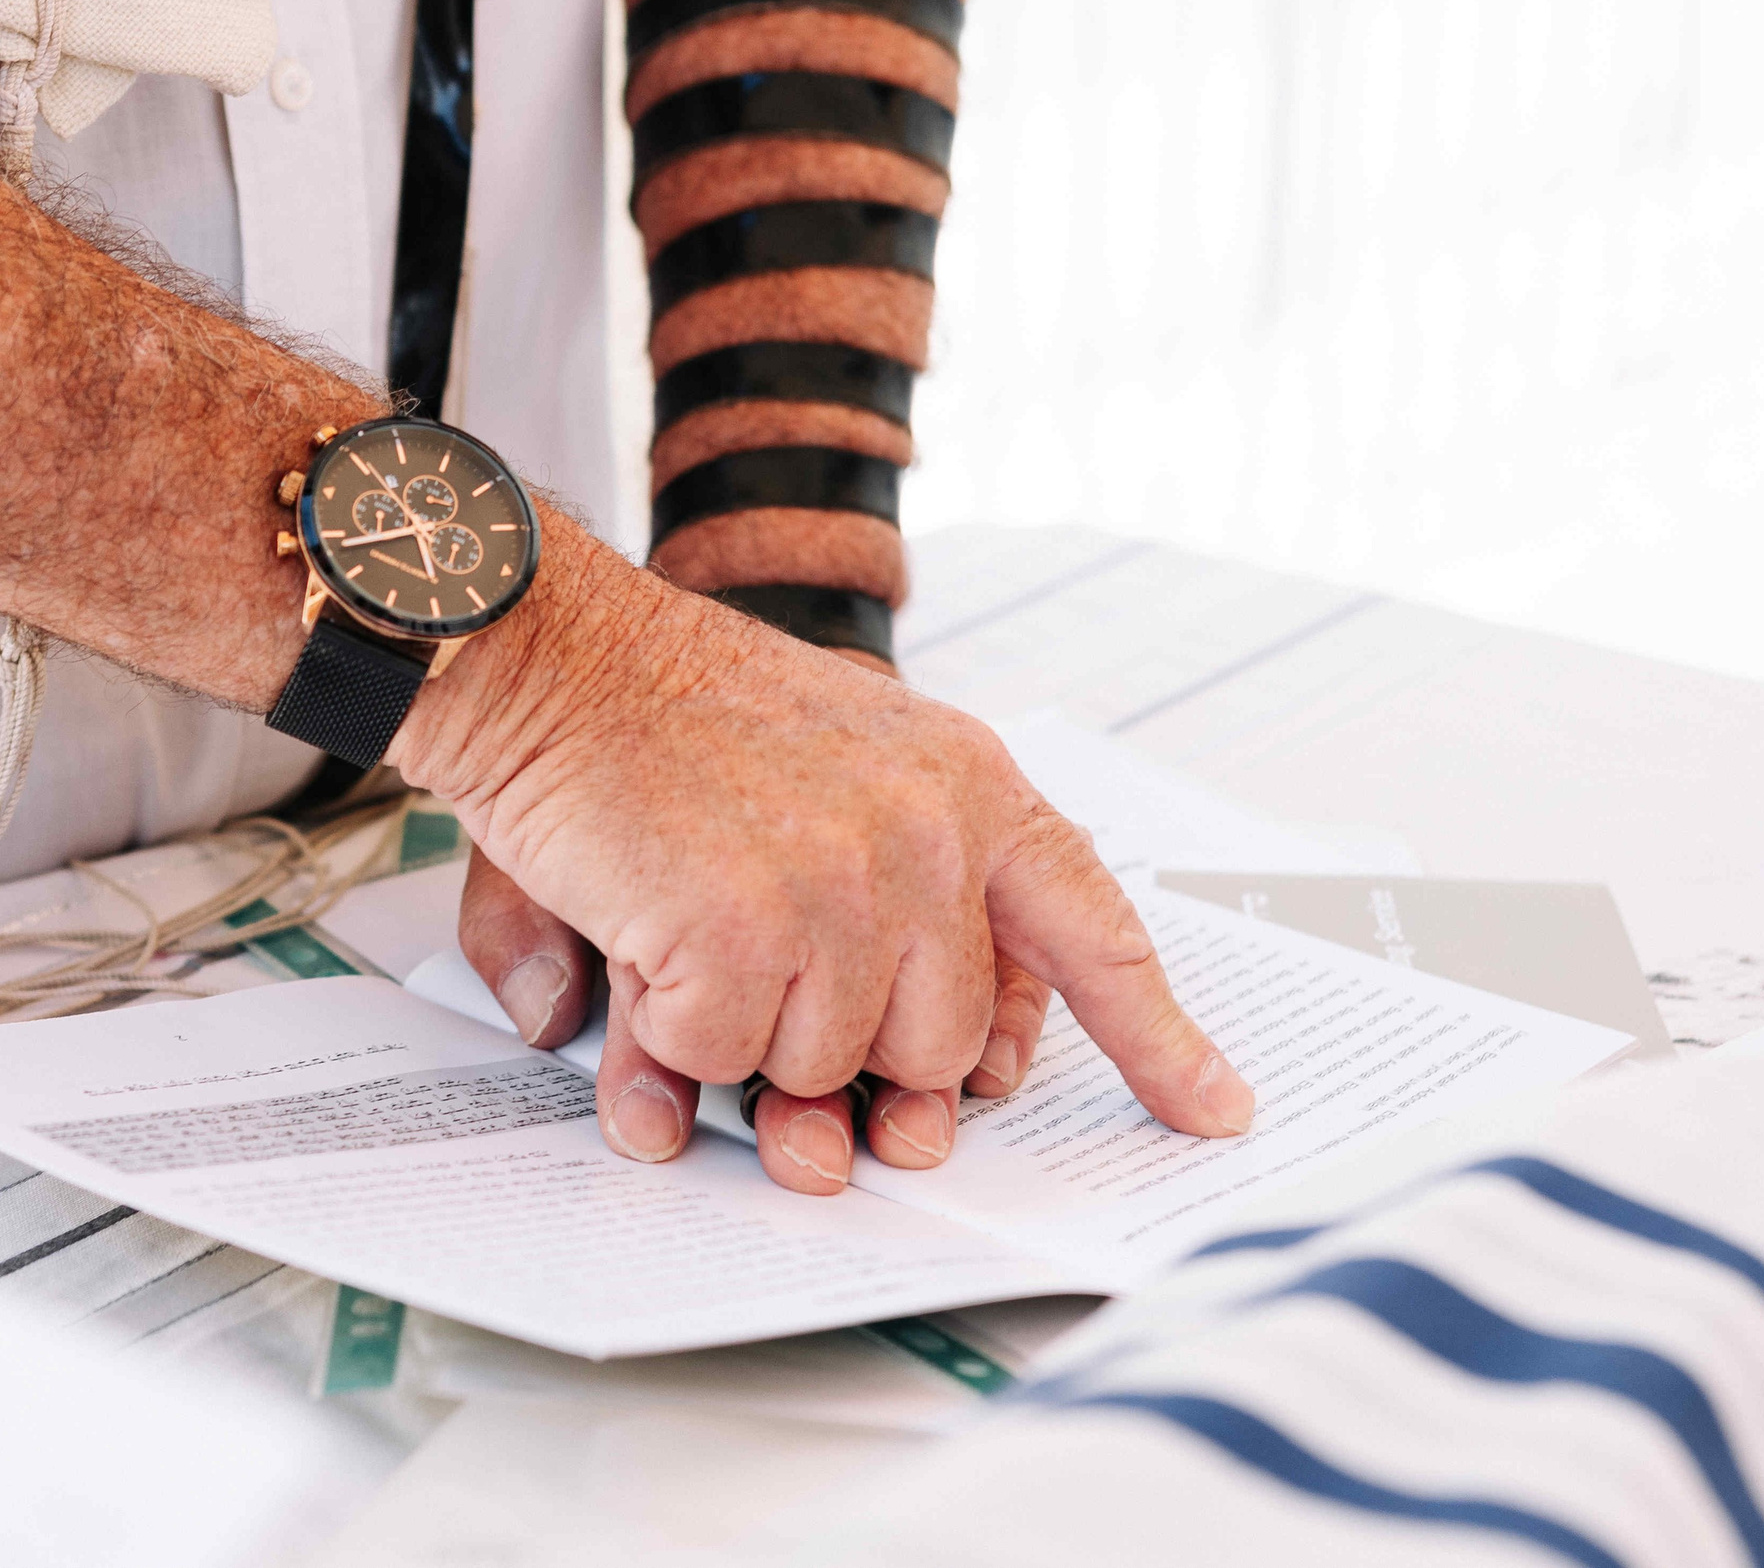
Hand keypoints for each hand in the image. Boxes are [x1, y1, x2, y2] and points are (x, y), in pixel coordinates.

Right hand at [403, 524, 1255, 1194]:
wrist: (551, 650)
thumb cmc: (672, 714)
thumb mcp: (840, 769)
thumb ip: (910, 916)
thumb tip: (910, 1113)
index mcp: (968, 784)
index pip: (1092, 929)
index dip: (1156, 1036)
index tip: (1211, 1110)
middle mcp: (927, 834)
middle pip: (939, 1045)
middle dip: (850, 1045)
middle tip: (768, 971)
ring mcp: (840, 885)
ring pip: (825, 1065)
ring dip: (743, 1024)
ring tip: (693, 911)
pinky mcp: (740, 928)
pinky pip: (717, 1058)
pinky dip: (663, 1025)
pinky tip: (643, 926)